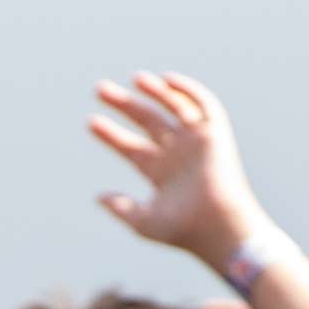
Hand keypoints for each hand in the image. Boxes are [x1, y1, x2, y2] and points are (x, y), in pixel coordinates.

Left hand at [87, 70, 263, 275]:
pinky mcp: (214, 134)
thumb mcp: (143, 221)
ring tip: (135, 79)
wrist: (217, 225)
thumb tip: (98, 196)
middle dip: (124, 104)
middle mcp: (176, 153)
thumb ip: (120, 208)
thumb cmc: (182, 230)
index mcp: (159, 172)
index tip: (91, 122)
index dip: (111, 134)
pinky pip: (203, 105)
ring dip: (155, 91)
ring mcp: (196, 142)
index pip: (130, 147)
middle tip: (100, 89)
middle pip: (146, 121)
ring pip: (173, 108)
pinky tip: (166, 81)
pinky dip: (188, 91)